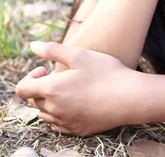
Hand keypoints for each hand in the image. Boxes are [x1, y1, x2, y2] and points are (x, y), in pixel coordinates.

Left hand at [16, 42, 141, 135]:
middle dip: (41, 88)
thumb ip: (54, 50)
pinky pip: (58, 124)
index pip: (23, 88)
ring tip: (70, 89)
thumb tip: (33, 46)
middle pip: (33, 101)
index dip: (30, 77)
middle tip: (61, 76)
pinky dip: (60, 114)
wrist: (129, 97)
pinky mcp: (76, 130)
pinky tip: (76, 102)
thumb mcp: (81, 55)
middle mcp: (54, 109)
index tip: (45, 69)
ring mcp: (64, 122)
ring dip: (50, 101)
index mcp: (52, 89)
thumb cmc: (106, 72)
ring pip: (45, 114)